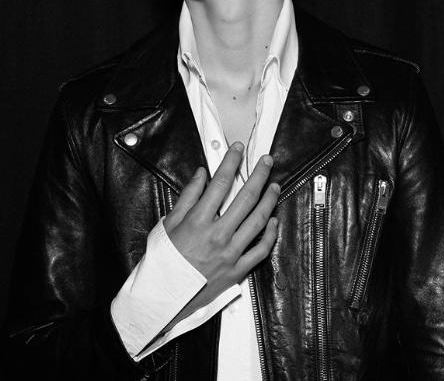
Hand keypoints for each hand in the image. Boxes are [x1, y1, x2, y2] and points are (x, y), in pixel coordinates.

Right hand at [162, 142, 278, 325]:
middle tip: (267, 161)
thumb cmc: (165, 261)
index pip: (220, 183)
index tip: (238, 149)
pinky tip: (273, 220)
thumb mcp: (169, 223)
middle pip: (246, 197)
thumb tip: (202, 174)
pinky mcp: (238, 270)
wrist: (164, 297)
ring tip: (275, 185)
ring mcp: (230, 253)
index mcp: (199, 221)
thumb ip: (188, 196)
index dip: (231, 162)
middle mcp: (218, 235)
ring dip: (269, 200)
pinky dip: (270, 233)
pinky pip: (260, 250)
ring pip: (258, 220)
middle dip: (259, 175)